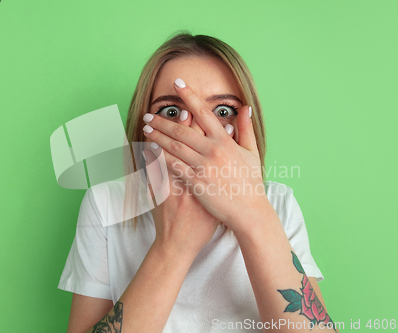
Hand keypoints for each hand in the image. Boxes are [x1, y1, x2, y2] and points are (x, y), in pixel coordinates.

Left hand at [142, 78, 272, 234]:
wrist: (248, 211)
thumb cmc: (251, 183)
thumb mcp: (252, 153)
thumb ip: (246, 129)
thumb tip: (245, 108)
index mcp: (225, 141)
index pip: (204, 113)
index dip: (189, 96)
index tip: (178, 84)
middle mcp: (212, 151)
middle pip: (182, 129)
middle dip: (163, 120)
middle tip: (149, 114)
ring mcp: (202, 166)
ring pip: (174, 146)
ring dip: (157, 136)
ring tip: (145, 128)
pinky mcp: (194, 182)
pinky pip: (172, 166)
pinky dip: (159, 156)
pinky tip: (150, 150)